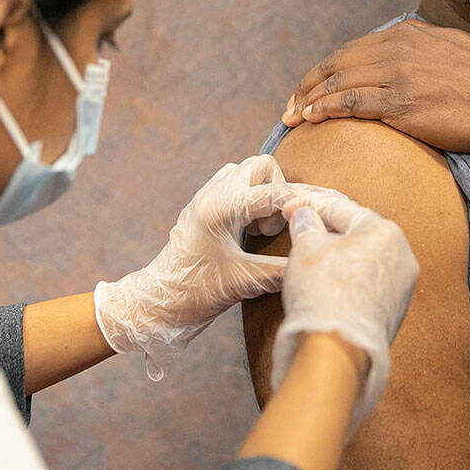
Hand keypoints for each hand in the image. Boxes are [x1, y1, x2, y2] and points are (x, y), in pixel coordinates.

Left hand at [95, 155, 301, 379]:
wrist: (156, 304)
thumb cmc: (194, 294)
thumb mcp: (243, 283)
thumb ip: (282, 270)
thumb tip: (314, 261)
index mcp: (221, 207)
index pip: (275, 192)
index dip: (302, 205)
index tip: (313, 223)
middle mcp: (213, 193)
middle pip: (262, 165)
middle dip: (278, 191)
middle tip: (274, 226)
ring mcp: (205, 197)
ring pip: (248, 172)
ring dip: (263, 193)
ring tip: (260, 228)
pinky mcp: (203, 207)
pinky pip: (234, 185)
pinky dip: (249, 199)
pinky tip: (247, 230)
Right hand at [271, 187, 419, 434]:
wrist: (337, 351)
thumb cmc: (323, 293)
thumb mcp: (306, 248)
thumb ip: (307, 226)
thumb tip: (306, 216)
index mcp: (386, 232)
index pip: (342, 210)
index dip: (310, 206)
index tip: (289, 209)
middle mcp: (403, 258)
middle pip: (358, 236)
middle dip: (328, 233)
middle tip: (300, 232)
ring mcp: (402, 289)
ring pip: (364, 263)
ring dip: (338, 259)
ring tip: (311, 261)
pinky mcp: (394, 314)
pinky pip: (368, 287)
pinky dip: (348, 283)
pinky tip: (327, 288)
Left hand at [281, 18, 469, 153]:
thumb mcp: (453, 46)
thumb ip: (425, 43)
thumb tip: (412, 40)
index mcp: (407, 35)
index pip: (350, 50)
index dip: (323, 71)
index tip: (307, 89)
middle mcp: (397, 48)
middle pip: (336, 64)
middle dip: (307, 85)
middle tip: (289, 106)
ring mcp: (398, 75)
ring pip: (338, 82)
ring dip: (309, 100)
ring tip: (293, 117)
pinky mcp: (401, 103)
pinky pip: (351, 102)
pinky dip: (326, 109)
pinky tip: (312, 118)